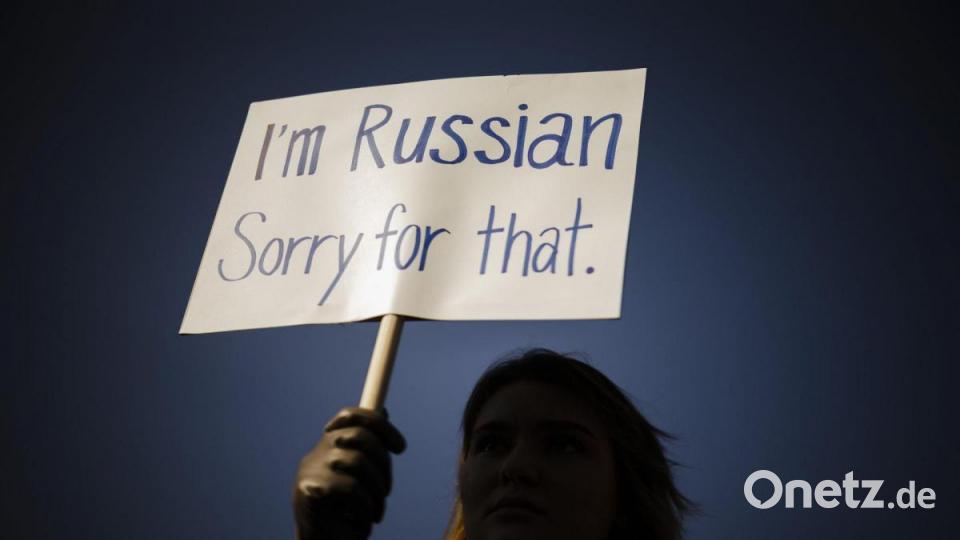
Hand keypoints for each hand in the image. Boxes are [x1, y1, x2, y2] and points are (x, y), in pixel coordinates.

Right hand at [293, 407, 405, 539]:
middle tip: (386, 491)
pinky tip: (366, 520)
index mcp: (328, 449)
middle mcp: (315, 454)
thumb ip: (369, 448)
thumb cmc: (347, 515)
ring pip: (357, 462)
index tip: (401, 448)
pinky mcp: (309, 490)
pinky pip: (350, 488)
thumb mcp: (362, 478)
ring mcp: (310, 470)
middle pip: (359, 436)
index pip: (350, 416)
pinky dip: (366, 505)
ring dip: (376, 490)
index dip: (379, 424)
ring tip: (377, 512)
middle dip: (383, 463)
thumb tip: (383, 411)